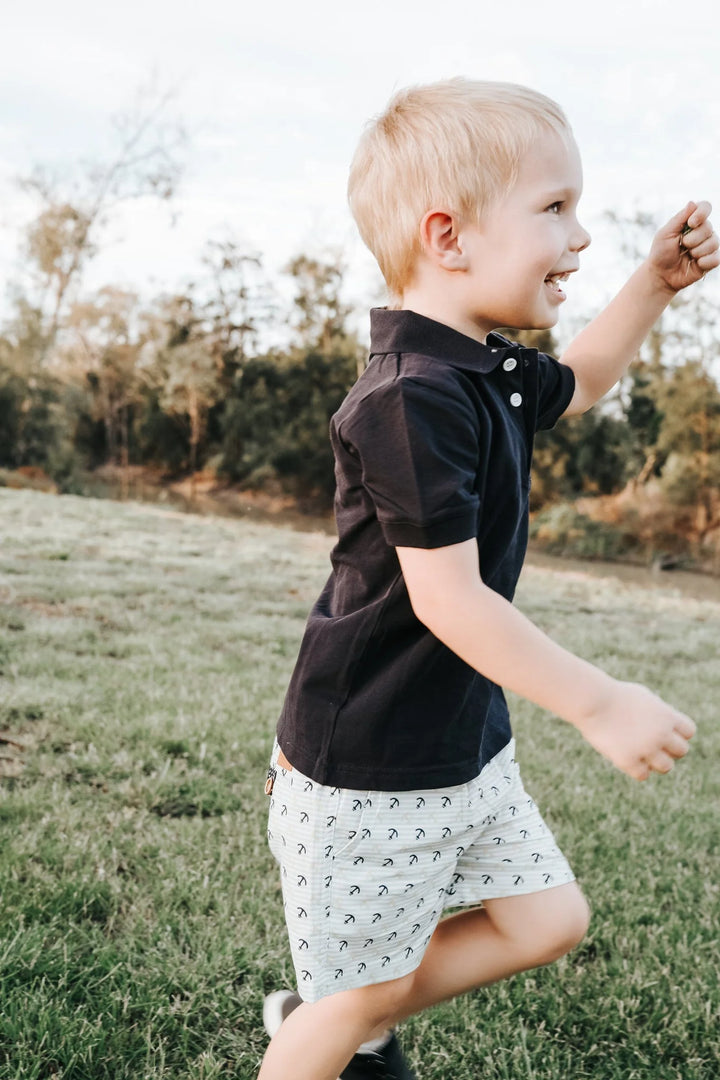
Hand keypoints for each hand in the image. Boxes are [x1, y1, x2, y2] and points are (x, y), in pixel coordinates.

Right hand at [573, 680, 695, 780]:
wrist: (592, 701)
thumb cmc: (614, 696)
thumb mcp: (643, 697)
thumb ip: (660, 713)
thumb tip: (669, 729)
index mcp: (666, 716)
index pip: (688, 732)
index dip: (676, 733)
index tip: (662, 731)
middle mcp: (660, 733)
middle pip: (681, 751)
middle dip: (668, 749)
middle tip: (650, 744)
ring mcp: (645, 748)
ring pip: (666, 767)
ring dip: (655, 762)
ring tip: (640, 753)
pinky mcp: (628, 760)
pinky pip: (643, 775)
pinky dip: (636, 769)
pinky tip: (626, 758)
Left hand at [647, 200, 718, 293]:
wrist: (661, 274)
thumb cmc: (661, 252)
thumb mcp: (665, 233)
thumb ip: (679, 218)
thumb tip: (692, 203)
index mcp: (692, 221)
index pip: (705, 207)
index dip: (701, 213)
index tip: (691, 223)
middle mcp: (703, 231)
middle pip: (708, 227)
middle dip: (692, 239)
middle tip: (682, 246)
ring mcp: (708, 246)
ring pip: (713, 243)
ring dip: (696, 251)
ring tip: (687, 256)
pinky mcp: (711, 260)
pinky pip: (715, 259)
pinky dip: (704, 262)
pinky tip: (695, 264)